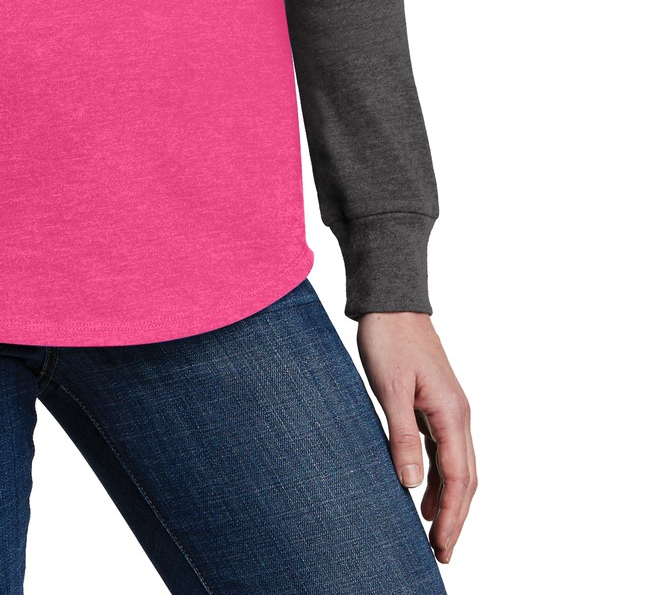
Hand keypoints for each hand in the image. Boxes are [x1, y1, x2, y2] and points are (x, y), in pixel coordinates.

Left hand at [355, 311, 475, 565]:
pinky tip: (422, 493)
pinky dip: (439, 477)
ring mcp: (449, 409)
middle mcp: (458, 414)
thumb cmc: (389, 339)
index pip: (458, 478)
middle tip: (442, 553)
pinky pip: (444, 450)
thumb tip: (412, 484)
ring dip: (449, 501)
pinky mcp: (435, 403)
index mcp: (451, 413)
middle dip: (456, 518)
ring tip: (434, 534)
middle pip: (465, 478)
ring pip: (457, 466)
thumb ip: (402, 435)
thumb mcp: (390, 388)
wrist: (391, 301)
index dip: (452, 517)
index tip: (441, 547)